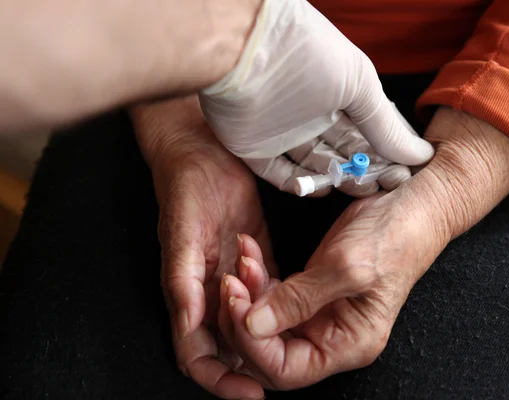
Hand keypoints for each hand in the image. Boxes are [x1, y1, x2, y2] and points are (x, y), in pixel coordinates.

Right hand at [131, 95, 275, 399]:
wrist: (201, 150)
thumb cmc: (187, 187)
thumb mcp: (184, 232)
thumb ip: (183, 281)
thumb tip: (188, 327)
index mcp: (186, 292)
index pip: (197, 355)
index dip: (220, 379)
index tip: (252, 394)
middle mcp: (205, 291)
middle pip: (226, 346)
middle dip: (251, 361)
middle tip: (282, 370)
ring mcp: (228, 276)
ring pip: (248, 323)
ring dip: (267, 331)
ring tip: (295, 333)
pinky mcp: (250, 257)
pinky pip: (266, 293)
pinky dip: (277, 302)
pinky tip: (295, 302)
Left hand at [199, 0, 433, 193]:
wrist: (245, 51)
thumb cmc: (308, 55)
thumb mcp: (360, 87)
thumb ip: (386, 125)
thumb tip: (419, 154)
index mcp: (339, 91)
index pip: (368, 130)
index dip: (386, 152)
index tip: (402, 173)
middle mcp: (312, 111)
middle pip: (342, 150)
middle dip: (363, 170)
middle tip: (381, 186)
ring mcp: (283, 130)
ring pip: (315, 164)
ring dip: (336, 178)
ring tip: (356, 189)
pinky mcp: (255, 146)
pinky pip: (279, 173)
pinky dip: (300, 184)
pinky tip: (321, 189)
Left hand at [216, 107, 508, 389]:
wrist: (410, 205)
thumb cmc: (394, 237)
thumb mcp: (347, 267)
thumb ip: (299, 300)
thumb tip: (253, 325)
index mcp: (347, 344)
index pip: (286, 370)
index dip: (255, 344)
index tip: (240, 305)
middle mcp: (330, 337)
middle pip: (268, 352)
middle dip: (242, 320)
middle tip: (231, 282)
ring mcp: (318, 315)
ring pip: (263, 324)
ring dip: (245, 295)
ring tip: (242, 261)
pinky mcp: (309, 291)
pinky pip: (270, 297)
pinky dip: (255, 279)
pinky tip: (249, 254)